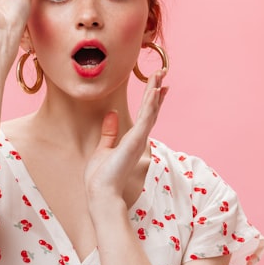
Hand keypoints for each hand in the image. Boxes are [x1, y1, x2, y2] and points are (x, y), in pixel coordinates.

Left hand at [84, 70, 168, 204]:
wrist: (101, 192)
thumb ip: (109, 132)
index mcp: (131, 140)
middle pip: (151, 109)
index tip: (157, 86)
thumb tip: (111, 113)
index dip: (151, 100)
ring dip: (155, 91)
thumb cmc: (101, 176)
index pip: (144, 116)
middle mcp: (138, 138)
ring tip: (160, 74)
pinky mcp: (136, 140)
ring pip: (150, 110)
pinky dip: (150, 103)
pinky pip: (145, 117)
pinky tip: (154, 90)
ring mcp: (139, 139)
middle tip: (162, 72)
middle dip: (156, 90)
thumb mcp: (103, 149)